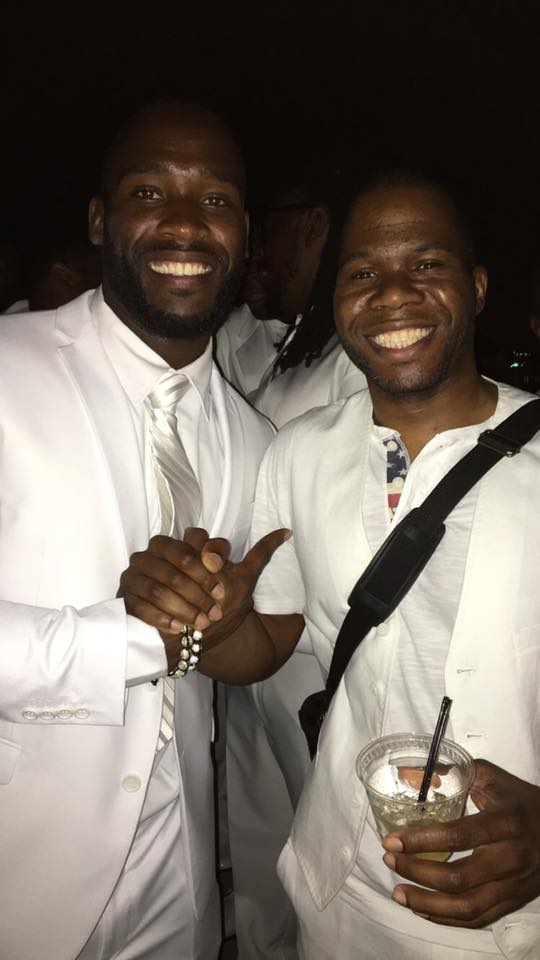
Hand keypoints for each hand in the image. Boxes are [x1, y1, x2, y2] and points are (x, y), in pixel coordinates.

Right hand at [117, 527, 289, 669]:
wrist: (193, 638)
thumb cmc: (217, 605)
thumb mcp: (243, 579)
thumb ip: (259, 554)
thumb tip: (286, 532)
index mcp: (184, 545)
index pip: (194, 537)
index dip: (209, 563)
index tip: (222, 590)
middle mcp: (157, 554)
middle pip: (174, 558)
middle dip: (195, 588)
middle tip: (211, 611)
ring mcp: (137, 574)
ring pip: (158, 583)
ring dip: (182, 606)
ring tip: (198, 625)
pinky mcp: (126, 597)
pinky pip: (140, 603)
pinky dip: (160, 617)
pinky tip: (177, 629)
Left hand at [381, 759, 539, 927]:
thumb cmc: (520, 801)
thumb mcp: (492, 778)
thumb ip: (454, 772)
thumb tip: (410, 774)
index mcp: (505, 823)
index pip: (459, 836)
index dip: (422, 840)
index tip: (392, 840)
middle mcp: (511, 858)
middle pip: (458, 877)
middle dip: (417, 871)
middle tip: (390, 860)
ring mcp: (513, 886)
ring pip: (466, 907)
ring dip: (426, 903)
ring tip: (398, 892)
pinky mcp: (512, 902)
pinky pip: (477, 918)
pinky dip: (446, 919)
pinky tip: (422, 908)